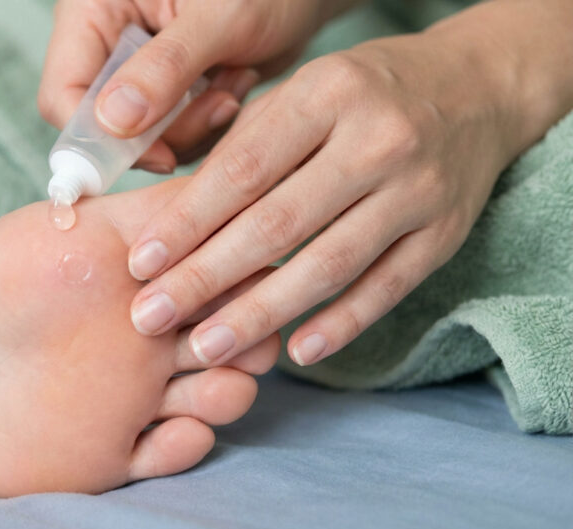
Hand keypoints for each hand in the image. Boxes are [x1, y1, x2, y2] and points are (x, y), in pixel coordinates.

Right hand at [38, 0, 356, 170]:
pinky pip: (174, 140)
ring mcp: (138, 76)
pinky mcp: (169, 97)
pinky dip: (209, 126)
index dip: (98, 139)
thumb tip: (113, 122)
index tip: (157, 153)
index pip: (63, 95)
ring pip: (142, 141)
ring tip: (235, 83)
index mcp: (95, 12)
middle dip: (164, 131)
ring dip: (195, 127)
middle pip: (102, 128)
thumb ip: (165, 67)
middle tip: (220, 104)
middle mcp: (108, 47)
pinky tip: (236, 85)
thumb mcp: (218, 16)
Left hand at [125, 29, 531, 366]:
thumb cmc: (358, 95)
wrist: (474, 90)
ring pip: (328, 266)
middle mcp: (377, 140)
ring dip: (261, 314)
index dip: (187, 222)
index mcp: (326, 94)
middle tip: (152, 318)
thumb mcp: (298, 94)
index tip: (140, 264)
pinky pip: (386, 289)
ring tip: (207, 348)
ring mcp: (417, 191)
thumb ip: (240, 148)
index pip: (243, 170)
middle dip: (206, 278)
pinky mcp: (445, 234)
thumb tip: (169, 220)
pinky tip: (294, 351)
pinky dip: (339, 324)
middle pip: (277, 225)